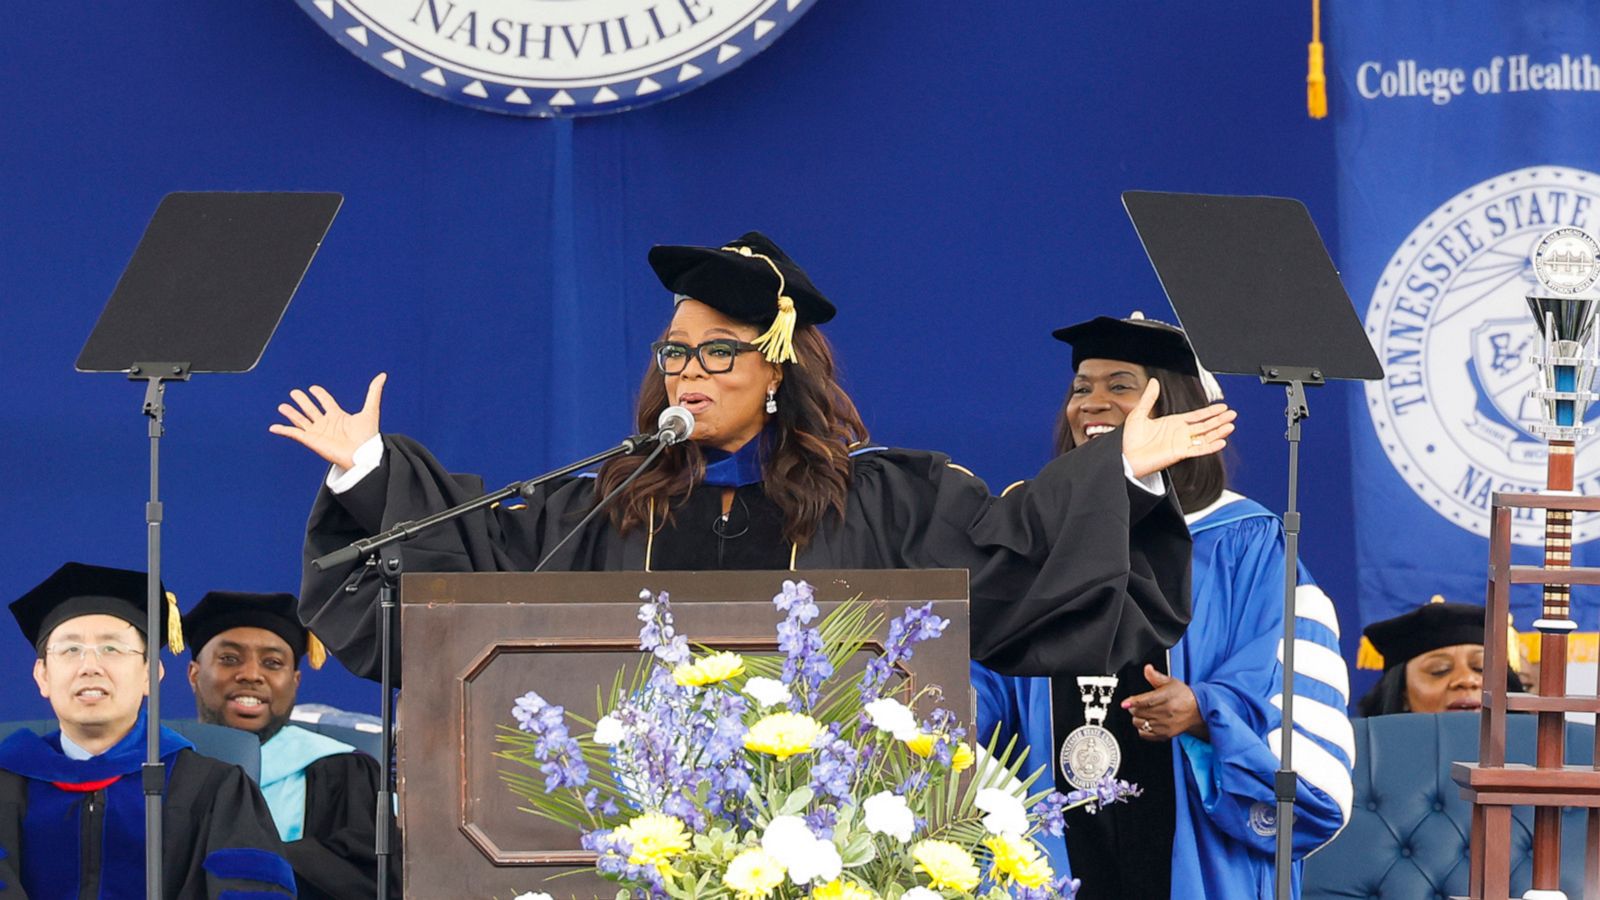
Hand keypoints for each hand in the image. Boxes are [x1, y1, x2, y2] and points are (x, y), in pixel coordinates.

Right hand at [269, 373, 385, 469]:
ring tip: (282, 405)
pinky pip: (293, 434)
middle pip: (311, 409)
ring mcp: (318, 432)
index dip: (320, 394)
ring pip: (301, 420)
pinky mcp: (311, 440)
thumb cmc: (368, 437)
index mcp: (339, 416)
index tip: (314, 388)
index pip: (326, 402)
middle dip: (302, 401)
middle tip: (294, 392)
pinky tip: (274, 427)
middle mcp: (327, 424)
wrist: (362, 455)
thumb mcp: (370, 410)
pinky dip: (283, 430)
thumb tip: (382, 375)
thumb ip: (374, 392)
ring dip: (291, 413)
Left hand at [1121, 379, 1235, 478]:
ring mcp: (1181, 443)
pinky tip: (1221, 441)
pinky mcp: (1180, 453)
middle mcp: (1180, 433)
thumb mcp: (1139, 413)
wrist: (1126, 457)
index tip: (1222, 406)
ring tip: (1231, 425)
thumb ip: (1149, 398)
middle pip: (1205, 425)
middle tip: (1232, 414)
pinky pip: (1198, 450)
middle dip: (1219, 419)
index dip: (1210, 411)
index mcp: (1173, 423)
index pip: (1197, 415)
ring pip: (1205, 436)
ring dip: (1218, 431)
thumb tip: (1154, 382)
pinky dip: (1210, 446)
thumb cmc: (1131, 440)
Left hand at [1121, 664, 1207, 741]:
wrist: (1197, 711)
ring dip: (1137, 718)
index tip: (1125, 703)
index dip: (1133, 702)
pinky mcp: (1165, 735)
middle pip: (1139, 713)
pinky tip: (1146, 722)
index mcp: (1166, 698)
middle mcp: (1166, 712)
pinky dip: (1142, 729)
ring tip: (1142, 713)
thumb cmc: (1183, 696)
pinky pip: (1145, 734)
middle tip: (1137, 705)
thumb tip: (1147, 669)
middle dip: (1134, 708)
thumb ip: (1156, 677)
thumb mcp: (1170, 682)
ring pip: (1140, 724)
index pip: (1146, 701)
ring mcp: (1165, 725)